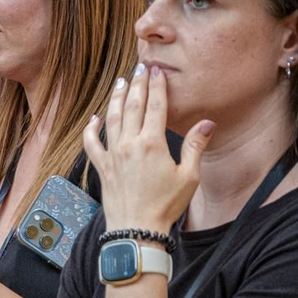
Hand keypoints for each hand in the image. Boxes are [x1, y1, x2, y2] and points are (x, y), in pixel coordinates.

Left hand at [84, 64, 212, 233]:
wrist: (136, 230)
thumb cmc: (165, 205)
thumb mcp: (188, 177)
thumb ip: (195, 146)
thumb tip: (207, 123)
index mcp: (152, 144)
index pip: (155, 106)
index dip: (157, 86)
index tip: (157, 71)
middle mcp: (129, 144)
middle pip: (133, 106)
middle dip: (137, 84)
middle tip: (140, 67)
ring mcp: (113, 155)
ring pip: (112, 118)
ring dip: (117, 99)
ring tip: (120, 83)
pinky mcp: (102, 167)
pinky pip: (92, 143)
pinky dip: (91, 129)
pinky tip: (94, 118)